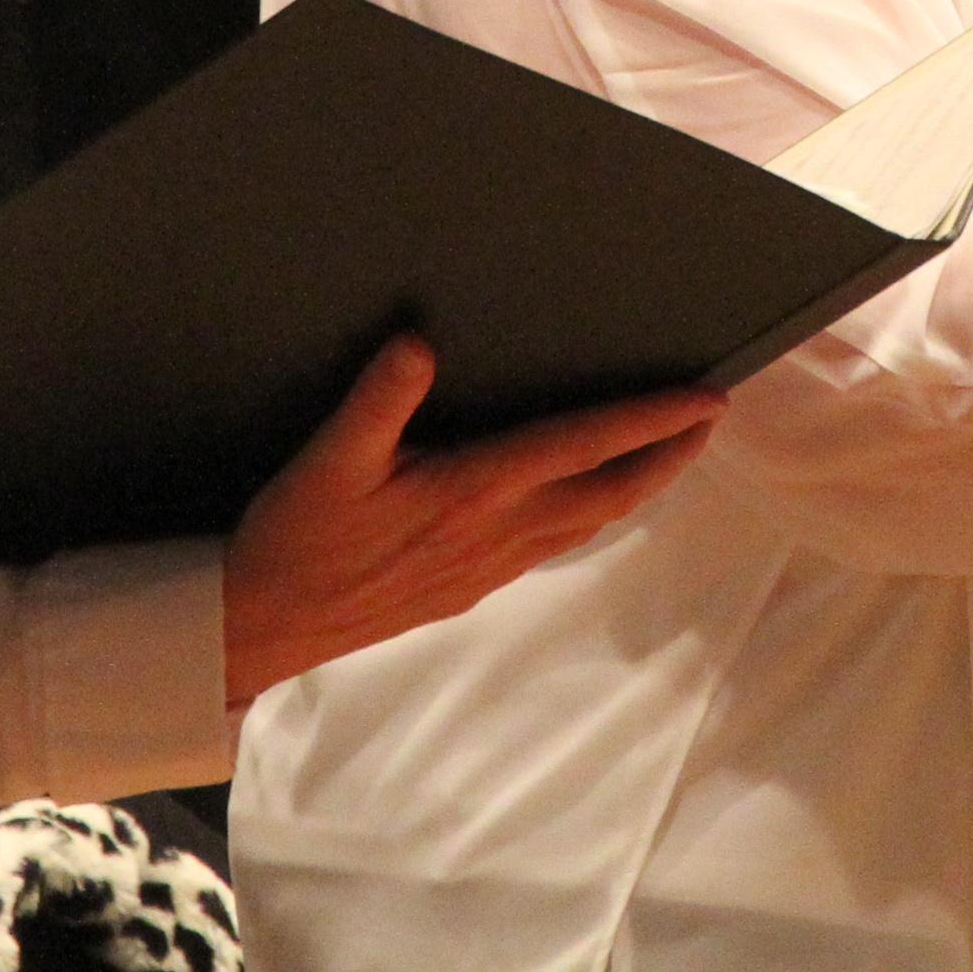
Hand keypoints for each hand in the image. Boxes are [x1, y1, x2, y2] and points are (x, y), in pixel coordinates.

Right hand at [220, 338, 722, 706]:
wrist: (262, 628)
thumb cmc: (296, 539)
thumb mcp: (328, 459)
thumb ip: (378, 398)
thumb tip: (419, 344)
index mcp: (475, 491)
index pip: (587, 446)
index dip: (652, 421)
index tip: (708, 400)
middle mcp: (497, 532)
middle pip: (612, 494)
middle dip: (668, 457)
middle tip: (711, 420)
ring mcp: (488, 566)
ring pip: (587, 523)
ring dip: (636, 486)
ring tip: (665, 452)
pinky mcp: (469, 587)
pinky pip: (554, 545)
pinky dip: (590, 514)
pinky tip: (583, 501)